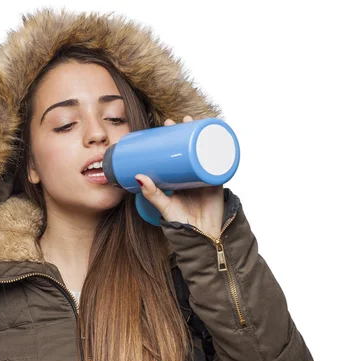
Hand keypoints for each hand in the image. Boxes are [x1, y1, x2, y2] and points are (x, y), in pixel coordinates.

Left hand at [135, 115, 224, 237]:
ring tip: (196, 121)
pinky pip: (222, 162)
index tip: (165, 124)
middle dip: (187, 130)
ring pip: (206, 150)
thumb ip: (152, 194)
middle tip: (179, 120)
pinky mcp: (217, 180)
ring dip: (204, 134)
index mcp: (180, 177)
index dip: (172, 137)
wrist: (203, 237)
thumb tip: (138, 176)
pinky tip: (219, 134)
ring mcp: (206, 175)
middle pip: (191, 147)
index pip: (176, 152)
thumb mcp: (165, 206)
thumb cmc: (183, 224)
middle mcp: (193, 173)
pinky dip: (223, 149)